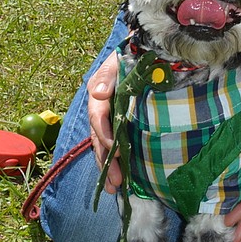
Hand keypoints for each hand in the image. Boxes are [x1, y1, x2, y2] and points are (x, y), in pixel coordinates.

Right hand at [87, 50, 121, 193]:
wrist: (144, 53)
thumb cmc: (129, 56)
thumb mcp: (118, 60)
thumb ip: (107, 75)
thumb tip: (96, 93)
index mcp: (99, 94)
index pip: (98, 116)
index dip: (105, 133)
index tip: (116, 149)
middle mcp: (101, 109)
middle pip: (99, 138)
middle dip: (106, 161)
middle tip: (115, 182)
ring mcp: (110, 118)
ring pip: (104, 146)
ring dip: (108, 167)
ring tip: (114, 188)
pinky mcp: (120, 124)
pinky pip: (114, 145)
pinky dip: (114, 161)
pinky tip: (121, 179)